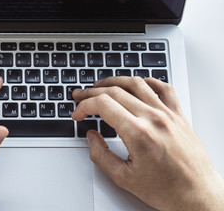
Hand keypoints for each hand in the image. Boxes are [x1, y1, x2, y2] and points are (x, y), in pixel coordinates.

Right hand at [71, 77, 223, 210]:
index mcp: (138, 133)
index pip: (103, 104)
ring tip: (102, 85)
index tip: (78, 113)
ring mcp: (168, 114)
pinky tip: (138, 84)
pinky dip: (147, 81)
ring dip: (115, 81)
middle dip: (92, 92)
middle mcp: (154, 118)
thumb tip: (91, 137)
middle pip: (115, 91)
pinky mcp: (178, 115)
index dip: (84, 106)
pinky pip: (163, 88)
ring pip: (137, 83)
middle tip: (81, 97)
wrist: (197, 194)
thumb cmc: (166, 190)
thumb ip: (101, 156)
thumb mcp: (124, 178)